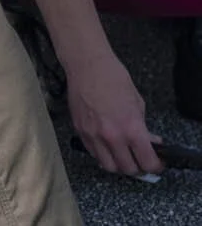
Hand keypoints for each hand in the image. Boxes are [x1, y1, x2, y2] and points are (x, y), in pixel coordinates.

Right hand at [65, 46, 159, 176]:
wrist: (87, 66)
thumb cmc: (114, 78)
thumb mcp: (138, 103)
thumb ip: (143, 127)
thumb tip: (148, 141)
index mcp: (131, 129)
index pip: (147, 162)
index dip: (154, 166)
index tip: (156, 163)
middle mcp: (112, 136)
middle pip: (127, 169)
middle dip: (137, 167)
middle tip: (139, 160)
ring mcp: (93, 134)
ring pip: (108, 166)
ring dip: (117, 164)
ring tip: (121, 156)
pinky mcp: (79, 130)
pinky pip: (92, 152)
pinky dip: (101, 154)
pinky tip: (106, 145)